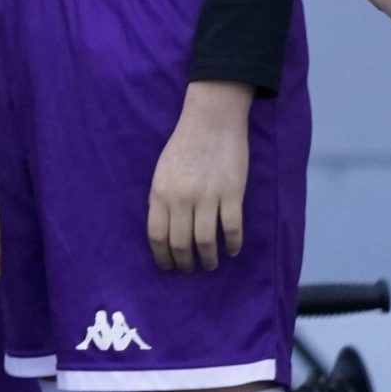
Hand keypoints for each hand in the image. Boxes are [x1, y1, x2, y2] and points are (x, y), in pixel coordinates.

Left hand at [148, 80, 251, 272]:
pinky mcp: (232, 195)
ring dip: (209, 259)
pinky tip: (233, 251)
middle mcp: (181, 198)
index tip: (167, 266)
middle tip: (190, 270)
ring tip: (211, 265)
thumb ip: (162, 198)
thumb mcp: (162, 171)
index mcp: (159, 192)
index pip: (157, 234)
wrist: (211, 121)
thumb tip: (165, 228)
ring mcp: (207, 197)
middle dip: (185, 262)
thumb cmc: (183, 145)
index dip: (162, 255)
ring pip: (206, 241)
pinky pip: (232, 229)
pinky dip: (233, 245)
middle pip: (180, 243)